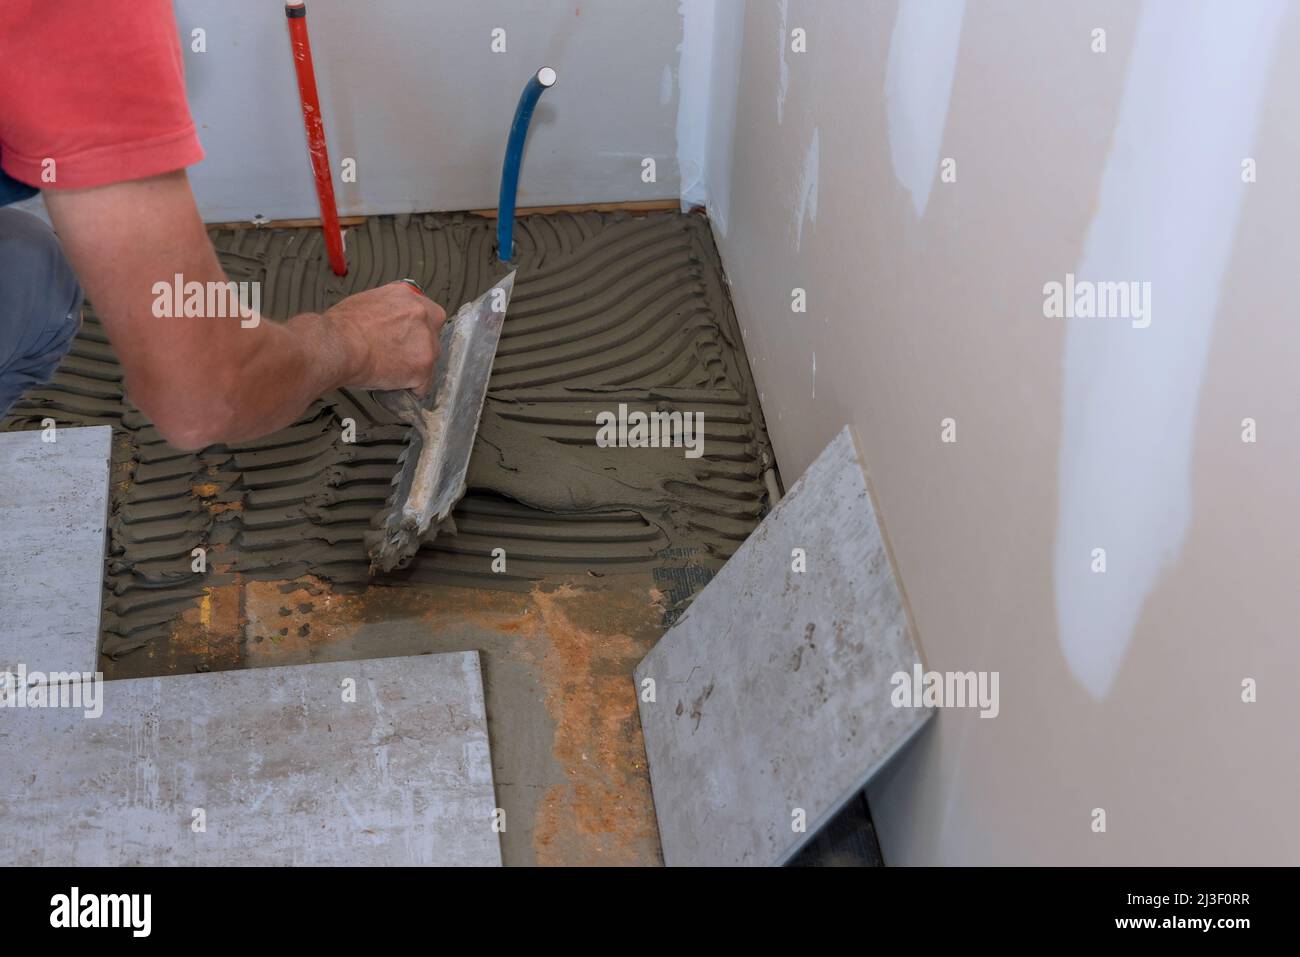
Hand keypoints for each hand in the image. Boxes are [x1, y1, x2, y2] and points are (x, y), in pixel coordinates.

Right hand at [322, 281, 445, 393]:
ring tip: (391, 371)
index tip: (408, 337)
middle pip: (432, 335)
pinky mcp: (423, 366)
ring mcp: (426, 340)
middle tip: (397, 355)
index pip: (426, 312)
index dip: (416, 328)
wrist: (337, 345)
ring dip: (415, 367)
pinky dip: (411, 389)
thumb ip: (386, 309)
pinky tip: (396, 386)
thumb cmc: (341, 327)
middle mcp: (422, 313)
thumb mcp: (365, 302)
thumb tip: (385, 321)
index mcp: (406, 295)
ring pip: (429, 359)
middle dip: (418, 347)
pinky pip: (423, 384)